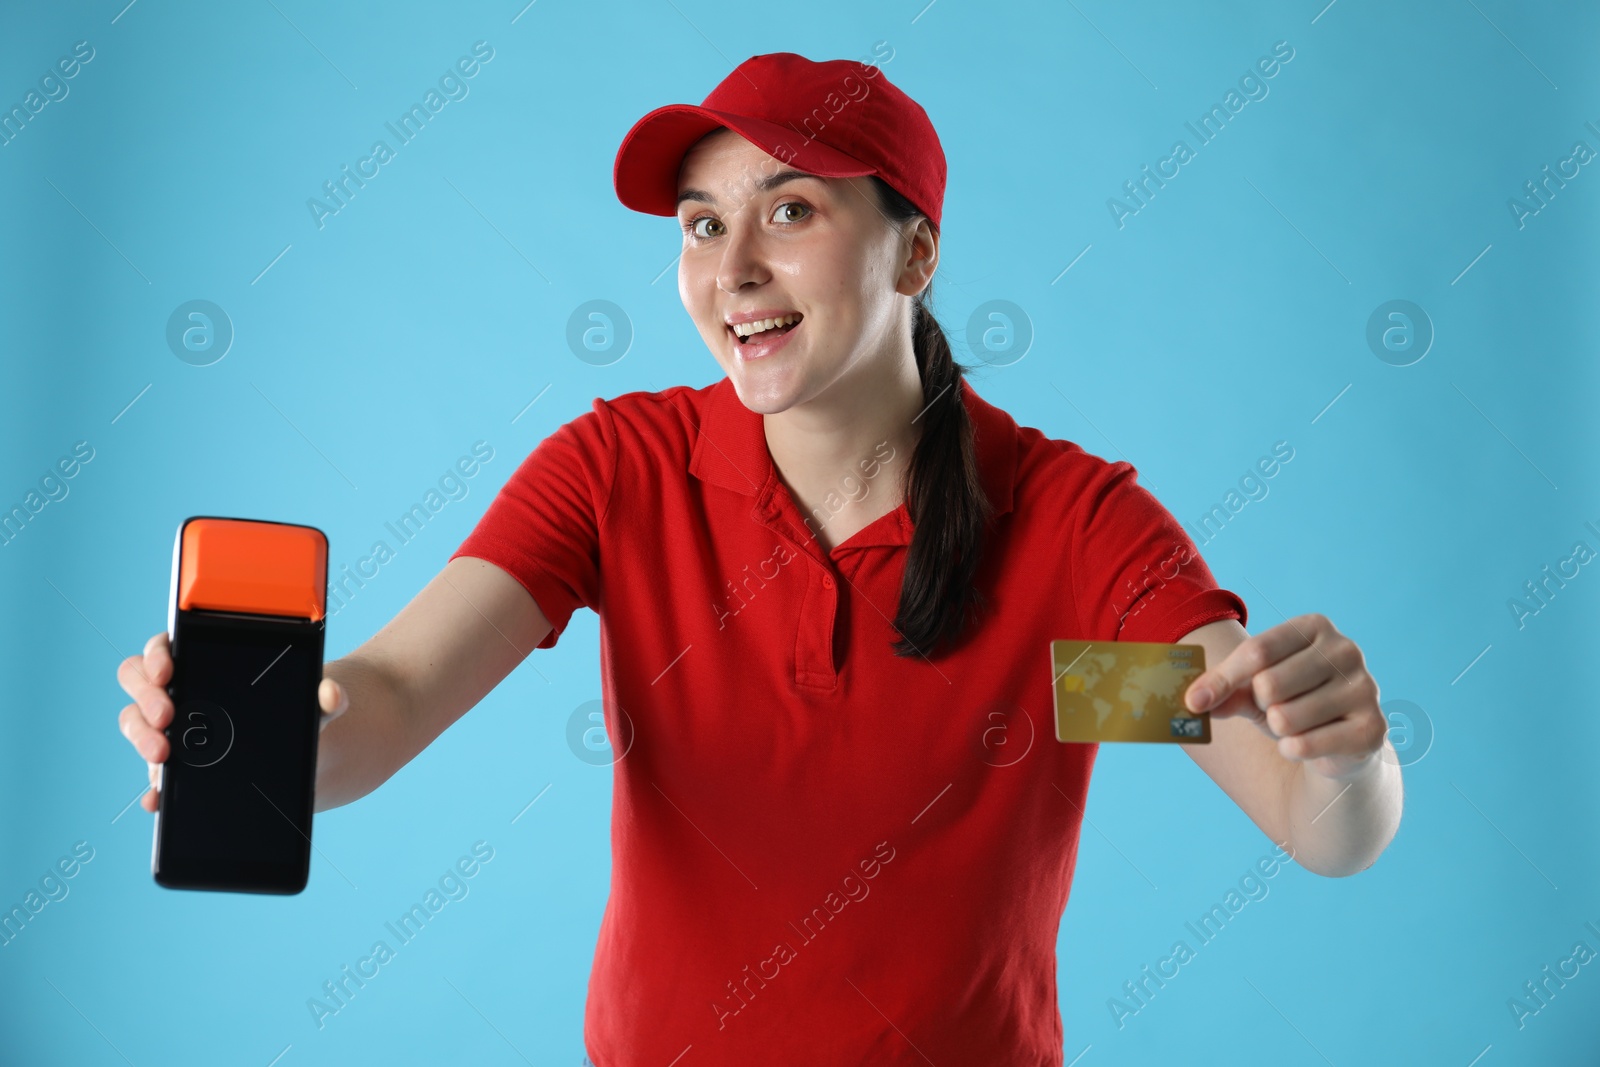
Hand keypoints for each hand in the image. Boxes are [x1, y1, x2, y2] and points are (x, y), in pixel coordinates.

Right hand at [116, 631, 348, 812]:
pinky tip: (158, 799)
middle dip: (146, 698)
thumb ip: (328, 698)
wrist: (305, 761)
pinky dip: (152, 788)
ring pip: (137, 725)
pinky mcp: (178, 770)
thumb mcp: (317, 706)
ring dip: (141, 738)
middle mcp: (179, 693)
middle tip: (167, 717)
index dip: (157, 654)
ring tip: (162, 756)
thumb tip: (332, 693)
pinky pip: (153, 777)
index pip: (165, 647)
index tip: (167, 670)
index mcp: (205, 664)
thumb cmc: (301, 716)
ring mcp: (173, 731)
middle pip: (140, 683)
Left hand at [1182, 613, 1386, 780]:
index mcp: (1315, 627)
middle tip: (1275, 709)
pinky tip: (1305, 745)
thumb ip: (1225, 688)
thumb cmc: (1290, 703)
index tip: (1194, 701)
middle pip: (1268, 685)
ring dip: (1277, 731)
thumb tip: (1194, 701)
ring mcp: (1365, 689)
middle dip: (1260, 706)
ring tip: (1296, 725)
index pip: (1256, 652)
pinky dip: (1292, 751)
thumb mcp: (1253, 688)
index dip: (1222, 680)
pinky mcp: (1372, 729)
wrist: (1339, 743)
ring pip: (1284, 718)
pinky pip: (1304, 745)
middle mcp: (1346, 651)